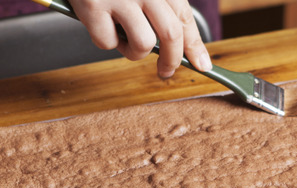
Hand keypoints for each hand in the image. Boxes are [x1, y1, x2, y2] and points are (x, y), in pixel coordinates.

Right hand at [68, 0, 211, 77]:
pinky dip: (104, 41)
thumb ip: (160, 6)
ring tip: (123, 39)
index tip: (202, 64)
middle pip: (171, 34)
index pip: (185, 18)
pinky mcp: (93, 6)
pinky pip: (107, 43)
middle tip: (166, 71)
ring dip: (134, 52)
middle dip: (172, 60)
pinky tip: (99, 25)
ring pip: (143, 44)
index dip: (195, 45)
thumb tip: (178, 47)